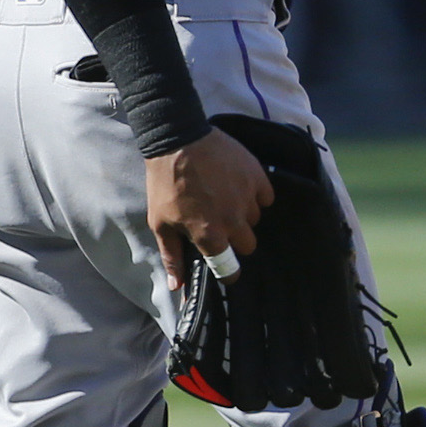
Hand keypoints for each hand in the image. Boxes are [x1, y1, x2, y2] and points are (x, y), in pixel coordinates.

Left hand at [147, 126, 273, 290]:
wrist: (177, 140)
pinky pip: (265, 197)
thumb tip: (176, 287)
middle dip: (236, 239)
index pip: (230, 269)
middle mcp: (233, 220)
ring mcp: (247, 197)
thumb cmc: (165, 183)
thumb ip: (172, 256)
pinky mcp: (257, 176)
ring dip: (243, 214)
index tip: (224, 266)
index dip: (228, 272)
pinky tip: (239, 187)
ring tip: (225, 199)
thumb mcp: (160, 223)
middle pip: (248, 245)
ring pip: (255, 219)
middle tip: (220, 224)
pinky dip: (255, 195)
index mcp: (210, 235)